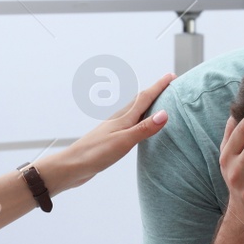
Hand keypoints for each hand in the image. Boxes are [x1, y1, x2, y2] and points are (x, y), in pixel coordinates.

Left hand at [37, 73, 174, 193]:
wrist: (72, 166)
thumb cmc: (95, 154)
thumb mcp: (123, 142)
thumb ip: (144, 129)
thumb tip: (164, 114)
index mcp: (124, 118)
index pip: (145, 98)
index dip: (159, 86)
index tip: (171, 77)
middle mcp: (120, 119)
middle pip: (140, 100)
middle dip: (155, 91)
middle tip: (168, 85)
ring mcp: (115, 128)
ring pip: (135, 111)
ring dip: (148, 104)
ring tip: (159, 102)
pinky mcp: (112, 138)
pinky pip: (131, 123)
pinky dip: (140, 118)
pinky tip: (140, 125)